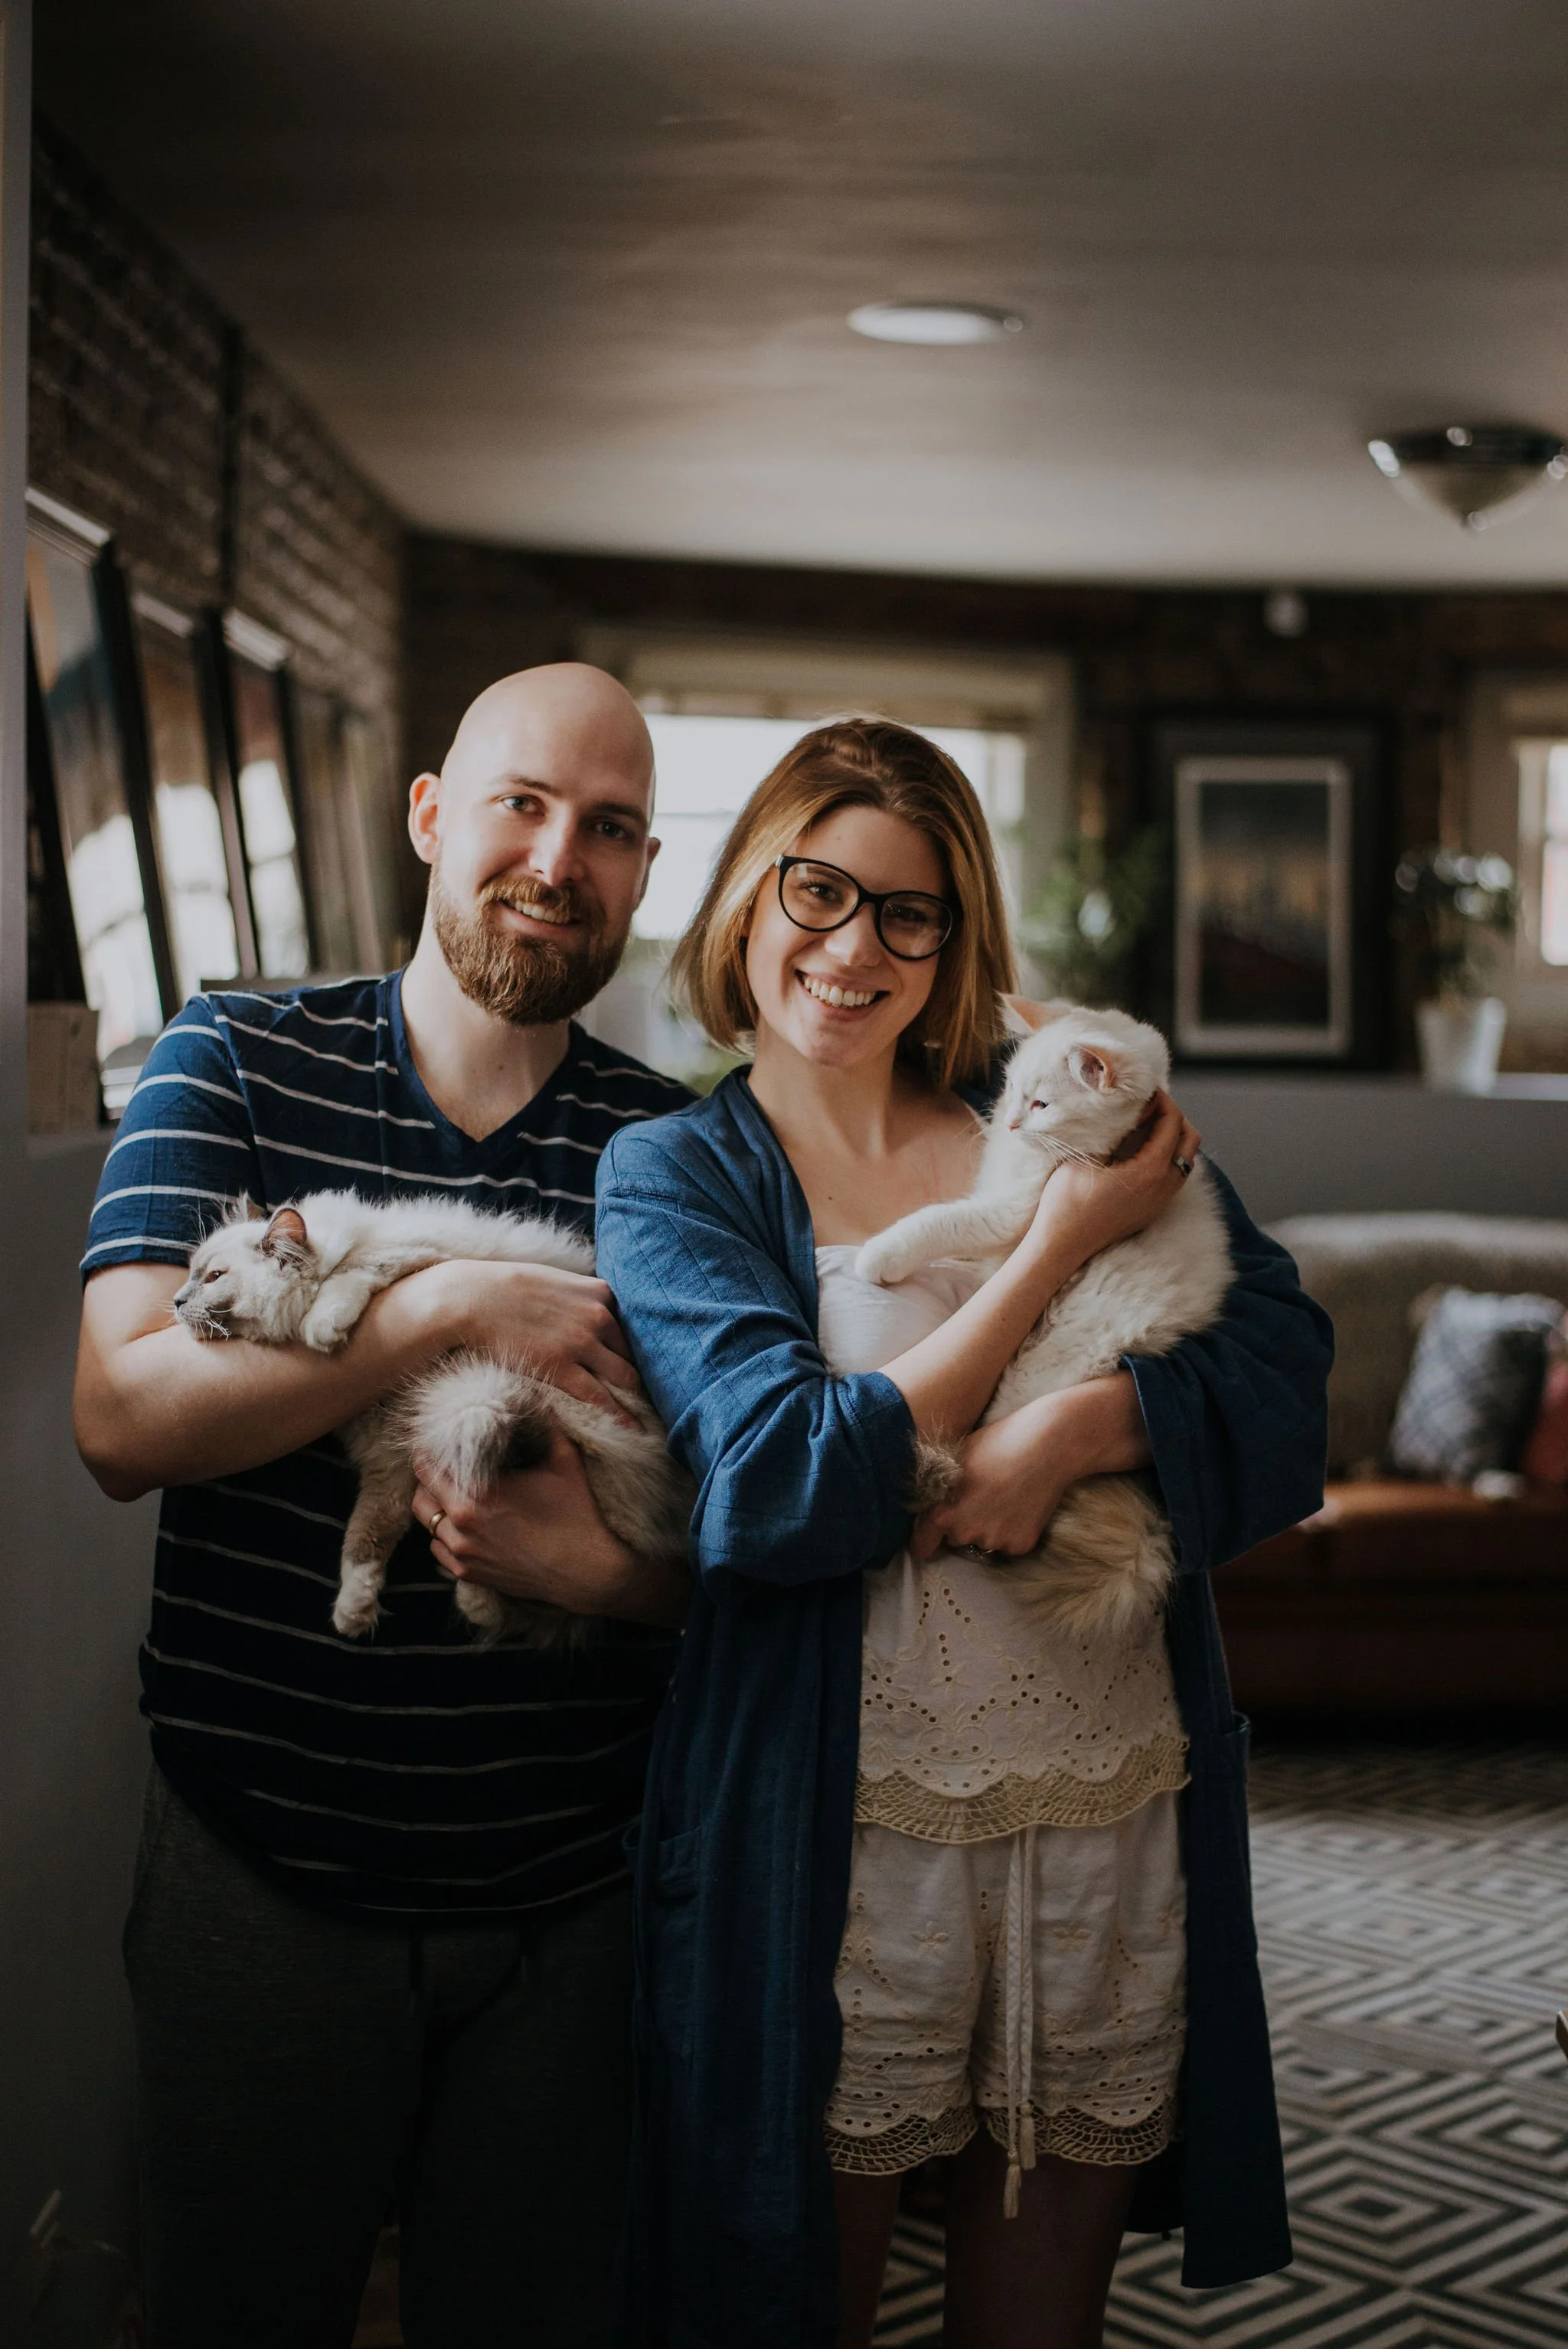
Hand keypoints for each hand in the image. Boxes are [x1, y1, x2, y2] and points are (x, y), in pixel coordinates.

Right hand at [401, 1259, 641, 1424]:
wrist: (471, 1299)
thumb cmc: (508, 1288)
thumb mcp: (556, 1279)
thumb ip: (582, 1295)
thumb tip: (596, 1307)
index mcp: (600, 1293)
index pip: (635, 1326)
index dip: (643, 1348)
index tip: (654, 1365)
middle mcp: (598, 1317)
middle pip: (634, 1353)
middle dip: (647, 1374)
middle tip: (659, 1395)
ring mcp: (581, 1343)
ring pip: (623, 1377)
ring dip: (637, 1397)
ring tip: (651, 1416)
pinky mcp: (561, 1367)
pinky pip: (600, 1397)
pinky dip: (620, 1415)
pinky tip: (632, 1429)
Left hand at [412, 1435, 687, 1627]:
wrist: (589, 1571)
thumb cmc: (577, 1513)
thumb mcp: (563, 1460)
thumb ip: (541, 1422)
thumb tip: (529, 1391)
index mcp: (476, 1495)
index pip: (426, 1465)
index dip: (428, 1447)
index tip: (436, 1438)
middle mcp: (460, 1527)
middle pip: (420, 1494)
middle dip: (429, 1476)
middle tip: (445, 1462)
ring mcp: (462, 1554)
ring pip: (427, 1523)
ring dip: (435, 1505)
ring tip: (455, 1491)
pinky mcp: (469, 1574)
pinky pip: (438, 1549)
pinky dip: (444, 1534)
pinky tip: (465, 1523)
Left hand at [913, 1401, 1075, 1560]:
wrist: (1048, 1445)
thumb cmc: (998, 1443)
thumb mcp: (956, 1461)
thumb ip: (939, 1490)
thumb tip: (929, 1503)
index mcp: (943, 1512)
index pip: (923, 1542)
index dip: (922, 1541)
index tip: (924, 1545)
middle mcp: (965, 1533)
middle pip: (955, 1538)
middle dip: (961, 1523)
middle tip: (979, 1496)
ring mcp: (995, 1541)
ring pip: (982, 1540)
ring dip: (987, 1527)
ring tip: (1003, 1496)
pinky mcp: (1021, 1544)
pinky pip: (1007, 1542)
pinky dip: (1012, 1529)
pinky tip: (1020, 1504)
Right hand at [1025, 1090, 1199, 1274]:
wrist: (1061, 1246)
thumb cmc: (1066, 1202)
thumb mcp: (1085, 1156)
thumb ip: (1112, 1130)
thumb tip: (1125, 1107)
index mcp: (1150, 1170)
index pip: (1173, 1122)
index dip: (1163, 1100)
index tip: (1146, 1090)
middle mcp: (1163, 1187)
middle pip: (1190, 1140)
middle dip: (1174, 1117)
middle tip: (1149, 1106)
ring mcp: (1160, 1202)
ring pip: (1185, 1159)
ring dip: (1172, 1138)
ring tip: (1145, 1125)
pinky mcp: (1152, 1211)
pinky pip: (1174, 1176)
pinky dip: (1166, 1157)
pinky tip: (1140, 1150)